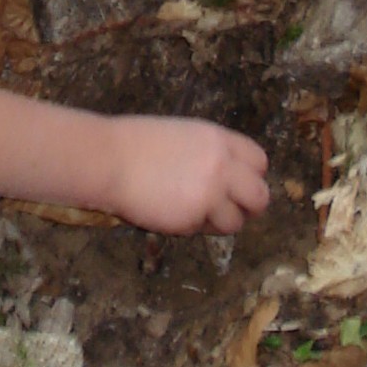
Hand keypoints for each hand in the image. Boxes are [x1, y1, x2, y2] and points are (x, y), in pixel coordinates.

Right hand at [98, 115, 270, 235]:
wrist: (107, 160)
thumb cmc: (132, 144)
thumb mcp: (182, 136)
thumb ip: (208, 153)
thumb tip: (222, 174)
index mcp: (220, 141)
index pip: (259, 162)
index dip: (250, 176)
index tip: (237, 185)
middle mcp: (223, 167)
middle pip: (259, 196)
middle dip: (248, 207)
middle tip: (230, 211)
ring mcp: (210, 194)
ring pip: (235, 222)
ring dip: (218, 223)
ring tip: (193, 216)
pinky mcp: (192, 218)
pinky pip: (202, 231)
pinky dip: (189, 228)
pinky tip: (168, 214)